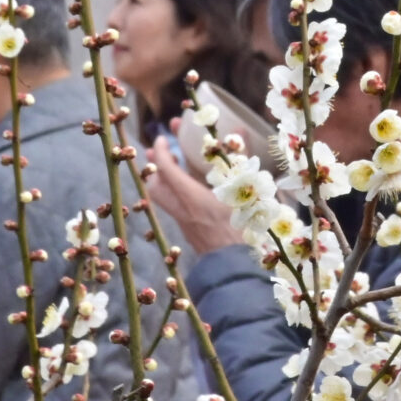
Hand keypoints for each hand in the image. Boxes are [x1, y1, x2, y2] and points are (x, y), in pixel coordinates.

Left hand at [146, 136, 243, 256]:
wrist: (238, 267)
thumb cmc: (244, 228)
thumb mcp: (245, 192)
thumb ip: (240, 161)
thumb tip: (239, 133)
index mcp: (193, 199)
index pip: (167, 171)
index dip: (162, 152)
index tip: (163, 137)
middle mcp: (183, 211)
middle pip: (156, 187)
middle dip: (155, 167)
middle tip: (160, 151)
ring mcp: (185, 223)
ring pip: (164, 199)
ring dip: (164, 180)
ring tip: (171, 165)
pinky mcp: (191, 232)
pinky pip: (176, 207)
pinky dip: (176, 193)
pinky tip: (190, 188)